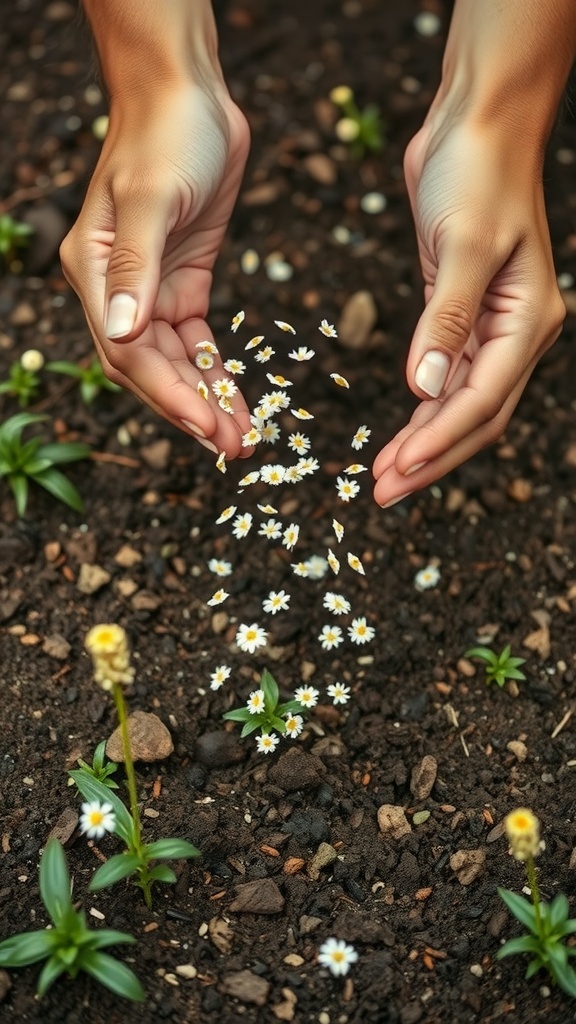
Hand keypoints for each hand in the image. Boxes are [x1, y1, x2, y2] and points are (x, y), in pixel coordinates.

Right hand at [60, 82, 251, 457]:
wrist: (191, 95)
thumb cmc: (166, 135)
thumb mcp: (153, 199)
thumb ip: (137, 269)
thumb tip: (123, 335)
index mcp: (96, 273)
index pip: (127, 353)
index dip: (168, 396)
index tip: (208, 428)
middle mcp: (117, 288)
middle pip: (149, 368)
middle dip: (191, 409)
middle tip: (233, 447)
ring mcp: (150, 287)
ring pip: (175, 361)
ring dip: (206, 398)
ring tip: (241, 436)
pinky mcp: (184, 280)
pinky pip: (197, 340)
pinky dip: (215, 370)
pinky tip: (235, 398)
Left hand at [373, 114, 564, 505]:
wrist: (477, 122)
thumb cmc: (477, 171)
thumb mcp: (462, 245)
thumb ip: (445, 321)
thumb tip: (425, 387)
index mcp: (526, 321)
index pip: (480, 401)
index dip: (437, 443)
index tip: (394, 474)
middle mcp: (515, 331)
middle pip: (476, 417)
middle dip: (430, 458)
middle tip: (382, 493)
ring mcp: (492, 325)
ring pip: (462, 403)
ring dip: (425, 441)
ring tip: (384, 475)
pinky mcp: (463, 312)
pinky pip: (448, 376)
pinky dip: (425, 407)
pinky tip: (402, 430)